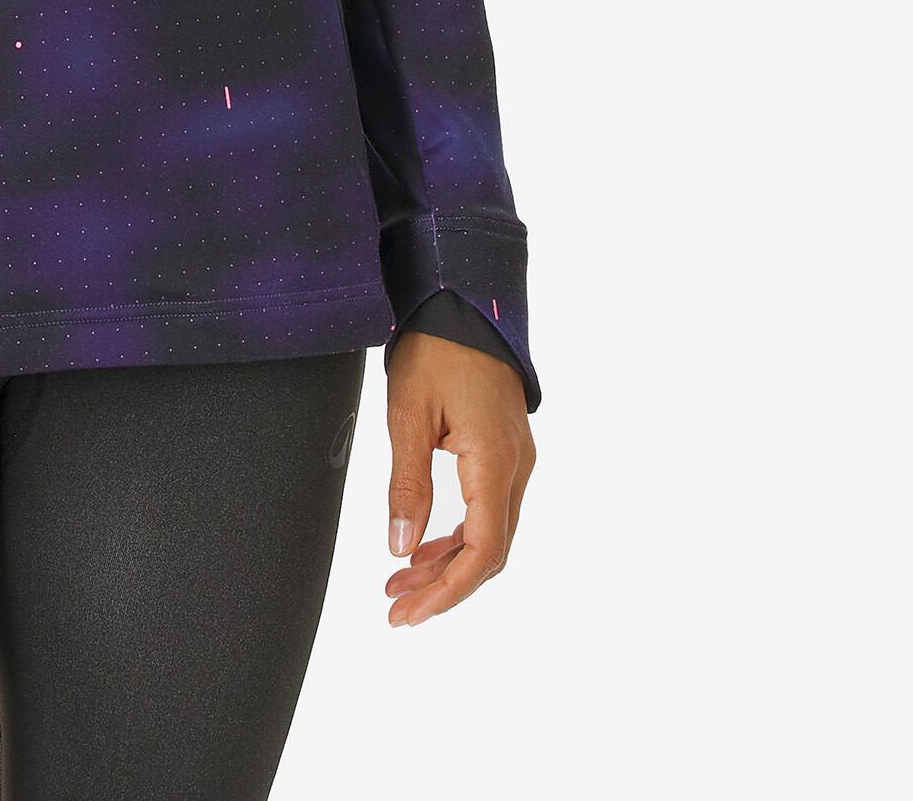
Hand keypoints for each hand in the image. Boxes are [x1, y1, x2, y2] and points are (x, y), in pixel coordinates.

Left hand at [381, 330, 533, 625]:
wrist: (462, 301)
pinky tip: (425, 544)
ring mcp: (515, 459)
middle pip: (489, 550)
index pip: (484, 550)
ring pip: (490, 533)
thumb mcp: (407, 414)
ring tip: (401, 582)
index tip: (411, 612)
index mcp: (494, 461)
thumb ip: (407, 484)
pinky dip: (458, 534)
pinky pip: (489, 509)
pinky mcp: (505, 451)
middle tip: (396, 608)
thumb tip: (400, 548)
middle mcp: (516, 467)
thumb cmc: (434, 348)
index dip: (449, 590)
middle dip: (444, 585)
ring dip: (449, 562)